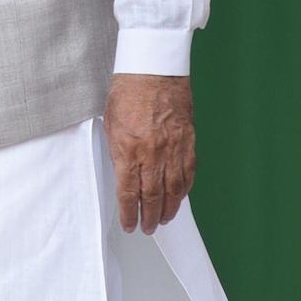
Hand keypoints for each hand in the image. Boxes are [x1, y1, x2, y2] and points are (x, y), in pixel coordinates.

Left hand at [105, 73, 196, 234]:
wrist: (153, 71)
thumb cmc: (128, 93)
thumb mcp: (111, 126)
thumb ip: (118, 154)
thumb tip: (123, 176)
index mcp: (129, 151)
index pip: (129, 194)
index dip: (129, 214)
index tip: (130, 225)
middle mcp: (153, 155)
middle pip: (153, 197)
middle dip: (151, 217)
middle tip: (149, 229)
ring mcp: (173, 149)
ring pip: (174, 189)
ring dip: (170, 208)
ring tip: (165, 218)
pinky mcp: (188, 142)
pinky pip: (188, 172)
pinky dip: (185, 189)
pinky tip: (181, 197)